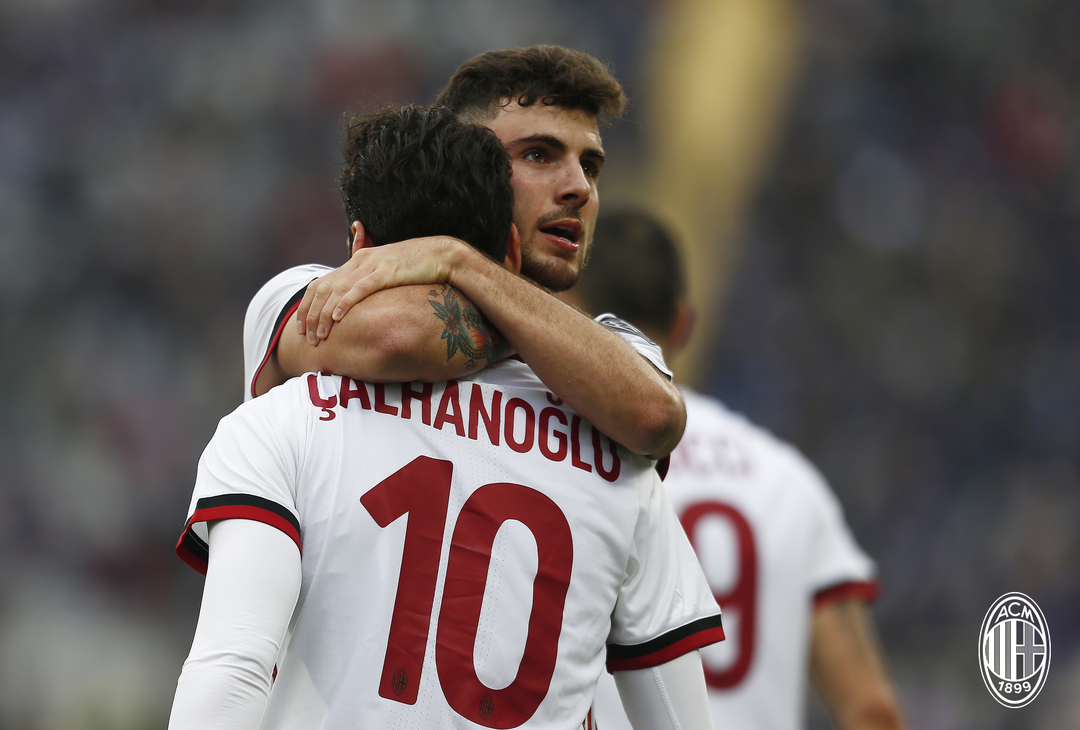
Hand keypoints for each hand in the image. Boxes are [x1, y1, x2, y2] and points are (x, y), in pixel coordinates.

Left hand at [296, 236, 463, 344]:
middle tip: (307, 337)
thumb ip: (371, 283)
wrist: (442, 254)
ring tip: (320, 334)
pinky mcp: (386, 272)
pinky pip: (360, 289)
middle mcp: (360, 261)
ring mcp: (372, 265)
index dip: (307, 305)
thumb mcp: (388, 272)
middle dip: (311, 314)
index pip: (321, 282)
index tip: (302, 327)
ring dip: (325, 315)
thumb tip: (360, 303)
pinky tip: (338, 318)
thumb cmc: (418, 267)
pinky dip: (346, 303)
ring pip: (338, 290)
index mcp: (357, 260)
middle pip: (324, 288)